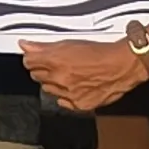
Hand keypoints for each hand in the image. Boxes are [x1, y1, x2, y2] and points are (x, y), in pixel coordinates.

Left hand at [21, 35, 148, 112]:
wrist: (122, 66)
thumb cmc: (100, 52)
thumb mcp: (69, 43)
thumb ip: (43, 46)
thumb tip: (26, 45)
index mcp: (56, 61)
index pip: (28, 62)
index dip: (32, 58)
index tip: (35, 57)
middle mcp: (60, 79)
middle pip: (36, 76)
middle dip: (42, 70)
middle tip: (53, 65)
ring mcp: (69, 94)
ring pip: (48, 90)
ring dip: (53, 83)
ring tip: (66, 75)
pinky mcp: (79, 105)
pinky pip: (63, 102)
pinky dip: (65, 96)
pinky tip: (73, 87)